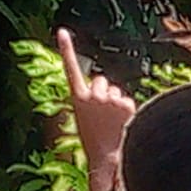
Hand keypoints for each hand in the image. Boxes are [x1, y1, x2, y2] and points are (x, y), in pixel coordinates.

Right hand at [56, 28, 135, 190]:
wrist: (108, 158)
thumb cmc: (96, 143)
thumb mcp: (86, 119)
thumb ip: (92, 103)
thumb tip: (109, 94)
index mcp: (78, 99)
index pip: (71, 68)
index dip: (67, 49)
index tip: (63, 31)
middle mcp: (92, 94)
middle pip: (102, 81)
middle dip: (104, 91)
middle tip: (104, 114)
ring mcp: (110, 98)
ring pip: (116, 91)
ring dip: (116, 101)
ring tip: (113, 122)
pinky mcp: (126, 103)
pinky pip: (128, 101)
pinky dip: (128, 110)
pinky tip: (123, 123)